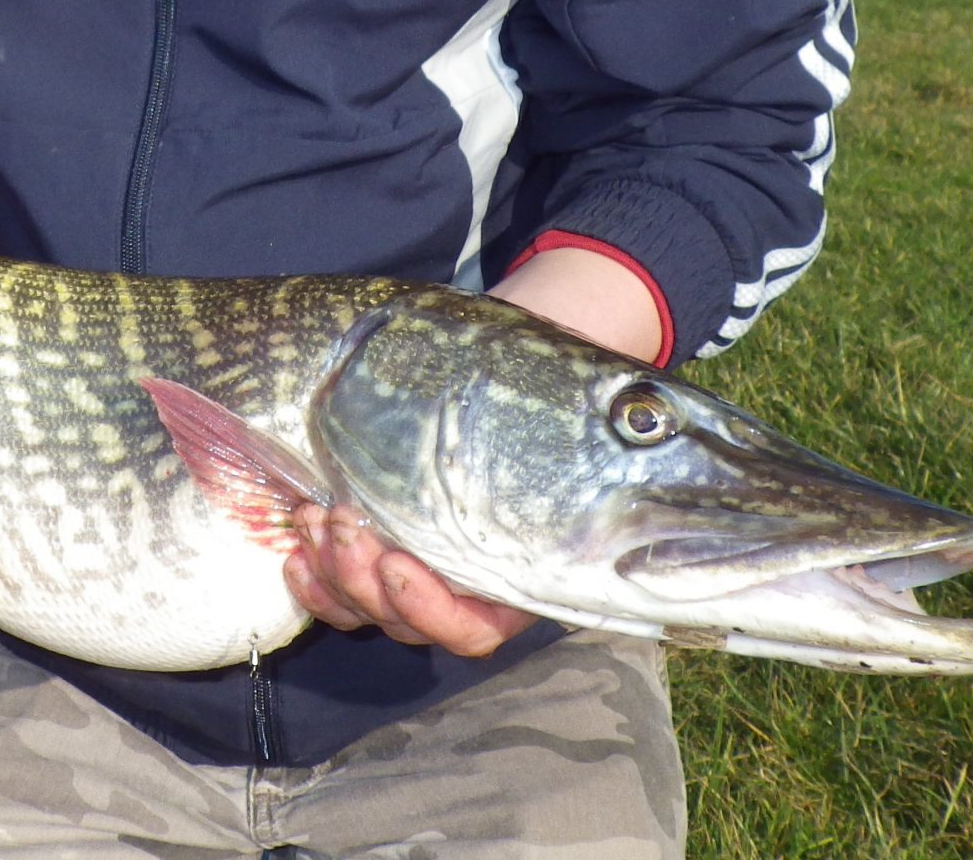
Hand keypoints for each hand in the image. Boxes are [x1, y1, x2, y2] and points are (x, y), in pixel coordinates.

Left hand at [280, 243, 665, 648]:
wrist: (502, 341)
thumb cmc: (552, 376)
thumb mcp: (599, 404)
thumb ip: (624, 437)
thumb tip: (676, 437)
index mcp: (526, 569)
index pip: (477, 629)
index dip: (434, 613)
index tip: (402, 563)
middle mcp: (467, 576)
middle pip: (407, 621)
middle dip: (367, 584)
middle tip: (341, 522)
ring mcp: (413, 552)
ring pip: (364, 602)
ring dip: (334, 568)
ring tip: (318, 512)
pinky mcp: (368, 528)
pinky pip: (334, 576)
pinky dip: (311, 564)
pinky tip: (296, 532)